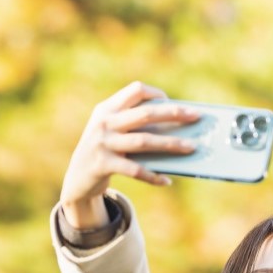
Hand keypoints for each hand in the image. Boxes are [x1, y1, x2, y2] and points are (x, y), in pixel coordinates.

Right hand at [59, 81, 200, 228]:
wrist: (77, 179)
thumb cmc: (104, 151)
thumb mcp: (111, 132)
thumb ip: (134, 125)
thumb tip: (176, 128)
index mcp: (107, 109)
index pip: (135, 90)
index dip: (155, 94)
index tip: (170, 102)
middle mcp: (104, 123)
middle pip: (145, 114)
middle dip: (173, 114)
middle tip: (195, 116)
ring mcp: (103, 143)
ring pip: (144, 141)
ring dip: (171, 144)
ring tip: (192, 147)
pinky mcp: (103, 165)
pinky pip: (134, 170)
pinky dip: (152, 176)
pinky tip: (166, 181)